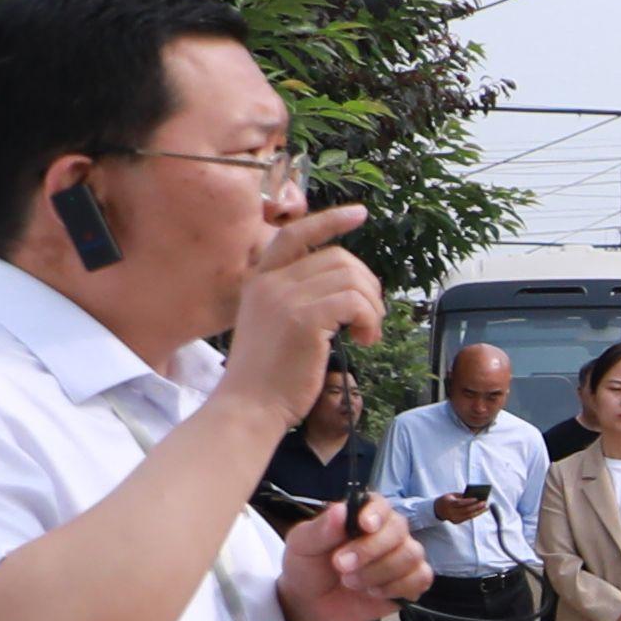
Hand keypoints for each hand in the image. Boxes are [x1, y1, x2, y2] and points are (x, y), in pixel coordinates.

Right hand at [219, 207, 386, 425]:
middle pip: (339, 258)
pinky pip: (356, 302)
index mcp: (260, 279)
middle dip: (367, 285)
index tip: (360, 214)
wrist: (248, 406)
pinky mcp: (304, 318)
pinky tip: (364, 341)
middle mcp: (270, 282)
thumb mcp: (272, 323)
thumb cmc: (268, 375)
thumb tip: (344, 282)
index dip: (331, 220)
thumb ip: (296, 296)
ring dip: (372, 307)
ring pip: (352, 279)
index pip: (295, 233)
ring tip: (366, 333)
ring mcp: (285, 298)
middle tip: (368, 318)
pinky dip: (370, 320)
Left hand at [277, 495, 418, 620]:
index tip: (364, 525)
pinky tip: (373, 592)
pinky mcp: (411, 582)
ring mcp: (402, 557)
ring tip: (351, 582)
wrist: (312, 606)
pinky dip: (396, 587)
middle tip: (341, 566)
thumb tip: (340, 510)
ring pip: (411, 555)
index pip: (380, 504)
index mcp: (362, 516)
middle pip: (399, 530)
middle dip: (370, 550)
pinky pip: (420, 578)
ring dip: (379, 572)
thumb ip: (320, 529)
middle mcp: (387, 533)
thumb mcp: (302, 545)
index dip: (376, 513)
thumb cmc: (308, 568)